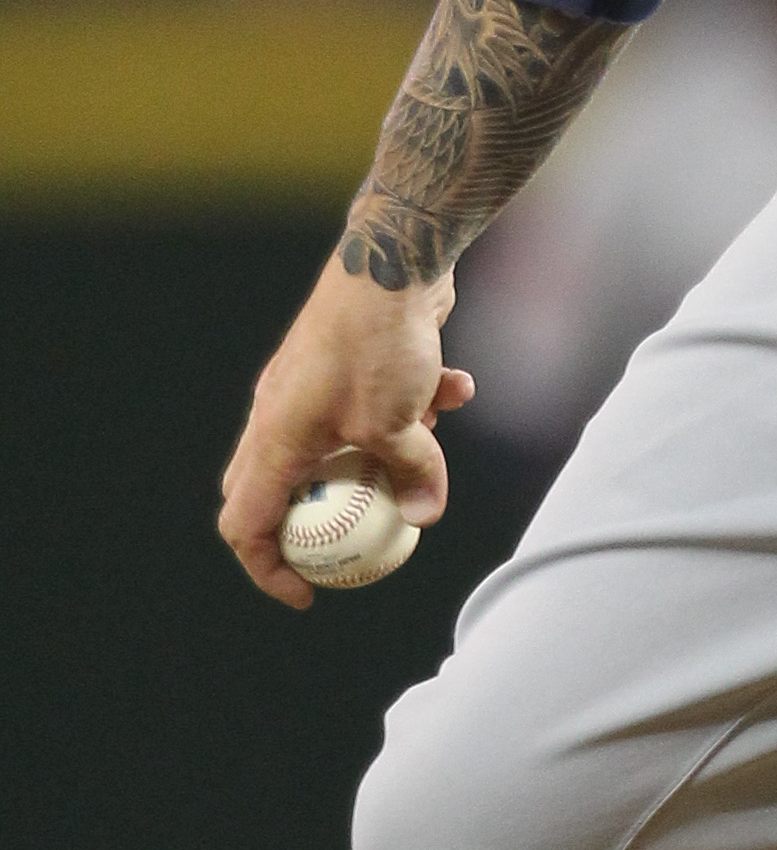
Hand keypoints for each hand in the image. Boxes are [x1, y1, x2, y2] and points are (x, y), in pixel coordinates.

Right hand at [218, 258, 475, 610]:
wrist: (394, 258)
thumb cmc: (376, 342)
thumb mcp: (400, 422)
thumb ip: (413, 473)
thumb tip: (424, 516)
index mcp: (274, 440)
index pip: (245, 523)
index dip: (268, 568)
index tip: (309, 591)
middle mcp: (281, 415)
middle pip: (285, 487)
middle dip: (326, 520)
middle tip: (361, 542)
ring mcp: (313, 388)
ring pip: (345, 445)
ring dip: (390, 455)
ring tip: (429, 450)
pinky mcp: (350, 365)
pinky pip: (378, 403)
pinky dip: (418, 406)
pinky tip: (458, 389)